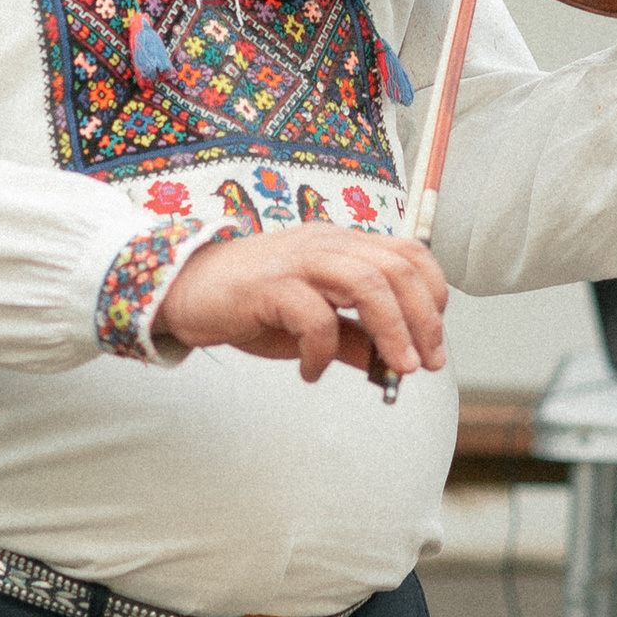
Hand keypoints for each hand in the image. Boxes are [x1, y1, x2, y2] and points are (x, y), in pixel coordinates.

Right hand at [155, 228, 450, 384]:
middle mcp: (326, 244)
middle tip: (425, 365)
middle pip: (396, 269)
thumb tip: (396, 365)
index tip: (434, 340)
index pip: (408, 254)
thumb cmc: (251, 305)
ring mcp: (298, 261)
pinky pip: (315, 318)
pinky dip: (323, 353)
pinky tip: (310, 372)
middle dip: (422, 321)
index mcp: (341, 244)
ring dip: (391, 332)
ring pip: (367, 284)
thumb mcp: (313, 322)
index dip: (432, 294)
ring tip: (396, 370)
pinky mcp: (269, 287)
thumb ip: (354, 338)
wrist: (182, 292)